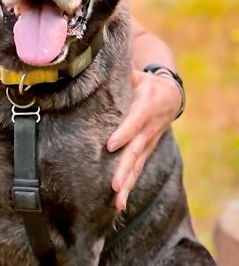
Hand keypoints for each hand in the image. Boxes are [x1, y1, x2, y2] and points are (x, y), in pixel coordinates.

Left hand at [107, 67, 180, 209]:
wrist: (171, 95)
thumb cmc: (145, 82)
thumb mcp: (135, 73)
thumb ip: (120, 71)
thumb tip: (94, 62)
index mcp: (145, 107)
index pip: (133, 122)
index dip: (123, 133)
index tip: (110, 145)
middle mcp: (149, 128)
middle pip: (136, 150)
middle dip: (125, 168)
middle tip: (114, 184)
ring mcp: (148, 143)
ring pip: (137, 165)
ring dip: (127, 183)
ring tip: (116, 200)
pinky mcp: (145, 151)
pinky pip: (138, 170)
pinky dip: (130, 186)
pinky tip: (119, 203)